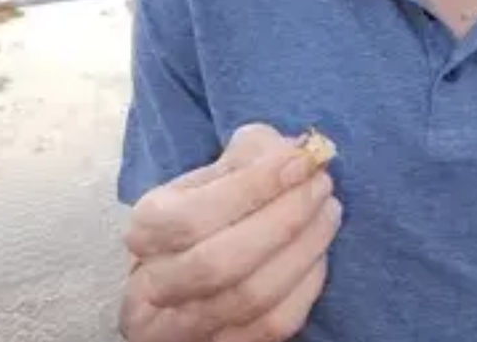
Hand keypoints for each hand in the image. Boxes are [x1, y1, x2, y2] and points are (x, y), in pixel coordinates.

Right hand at [120, 124, 342, 341]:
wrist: (197, 268)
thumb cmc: (216, 210)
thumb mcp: (220, 172)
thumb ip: (252, 154)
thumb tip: (296, 151)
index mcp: (147, 227)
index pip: (194, 215)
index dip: (254, 187)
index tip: (301, 161)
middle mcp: (153, 284)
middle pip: (220, 262)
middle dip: (284, 220)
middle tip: (322, 188)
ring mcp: (183, 326)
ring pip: (249, 298)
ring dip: (302, 250)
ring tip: (328, 214)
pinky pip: (272, 325)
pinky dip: (304, 286)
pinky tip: (318, 254)